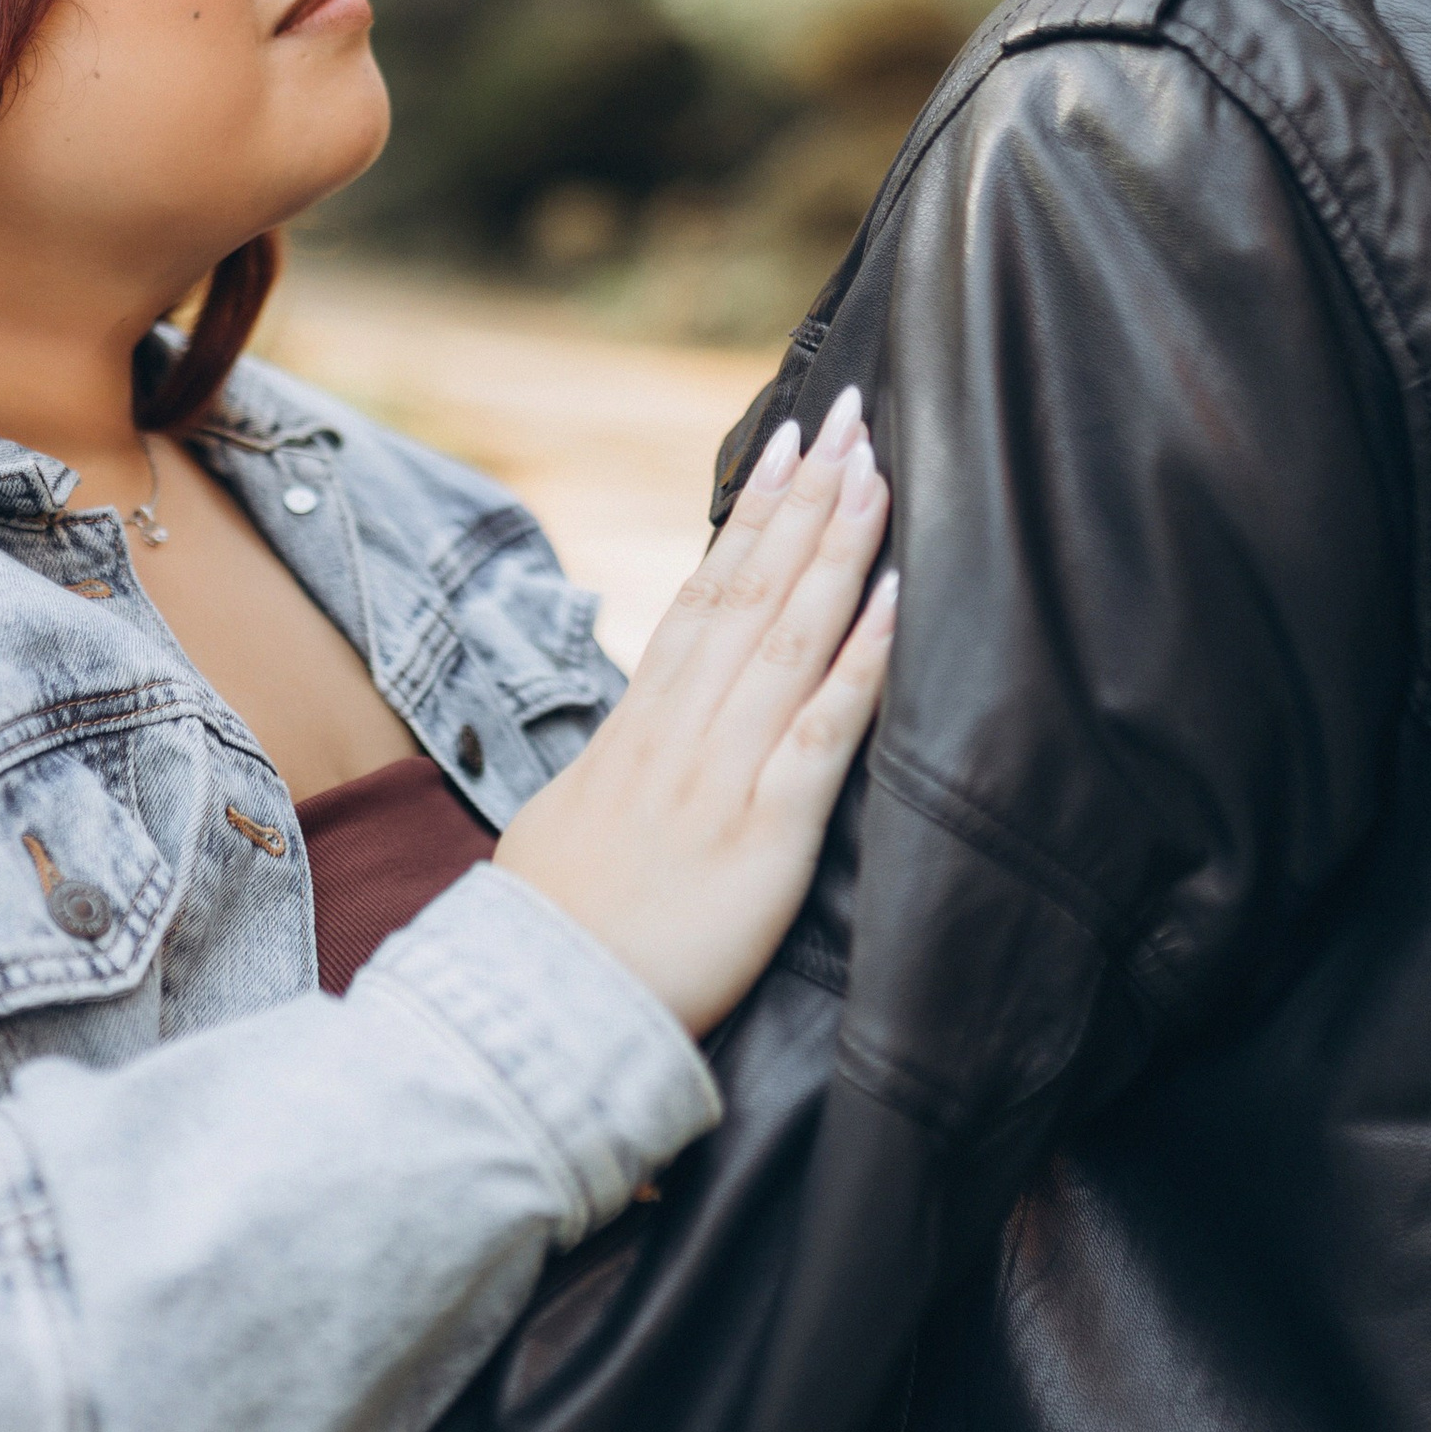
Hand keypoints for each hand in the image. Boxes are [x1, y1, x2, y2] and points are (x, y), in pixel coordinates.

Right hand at [497, 390, 896, 1033]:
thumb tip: (631, 741)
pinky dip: (861, 659)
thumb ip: (613, 772)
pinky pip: (822, 731)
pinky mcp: (765, 833)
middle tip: (852, 415)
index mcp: (636, 728)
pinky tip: (895, 599)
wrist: (536, 1015)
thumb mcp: (569, 826)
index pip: (704, 597)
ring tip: (878, 470)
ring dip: (837, 546)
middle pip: (751, 590)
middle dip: (806, 498)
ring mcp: (721, 774)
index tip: (787, 450)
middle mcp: (680, 732)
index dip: (751, 519)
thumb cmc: (551, 935)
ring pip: (788, 636)